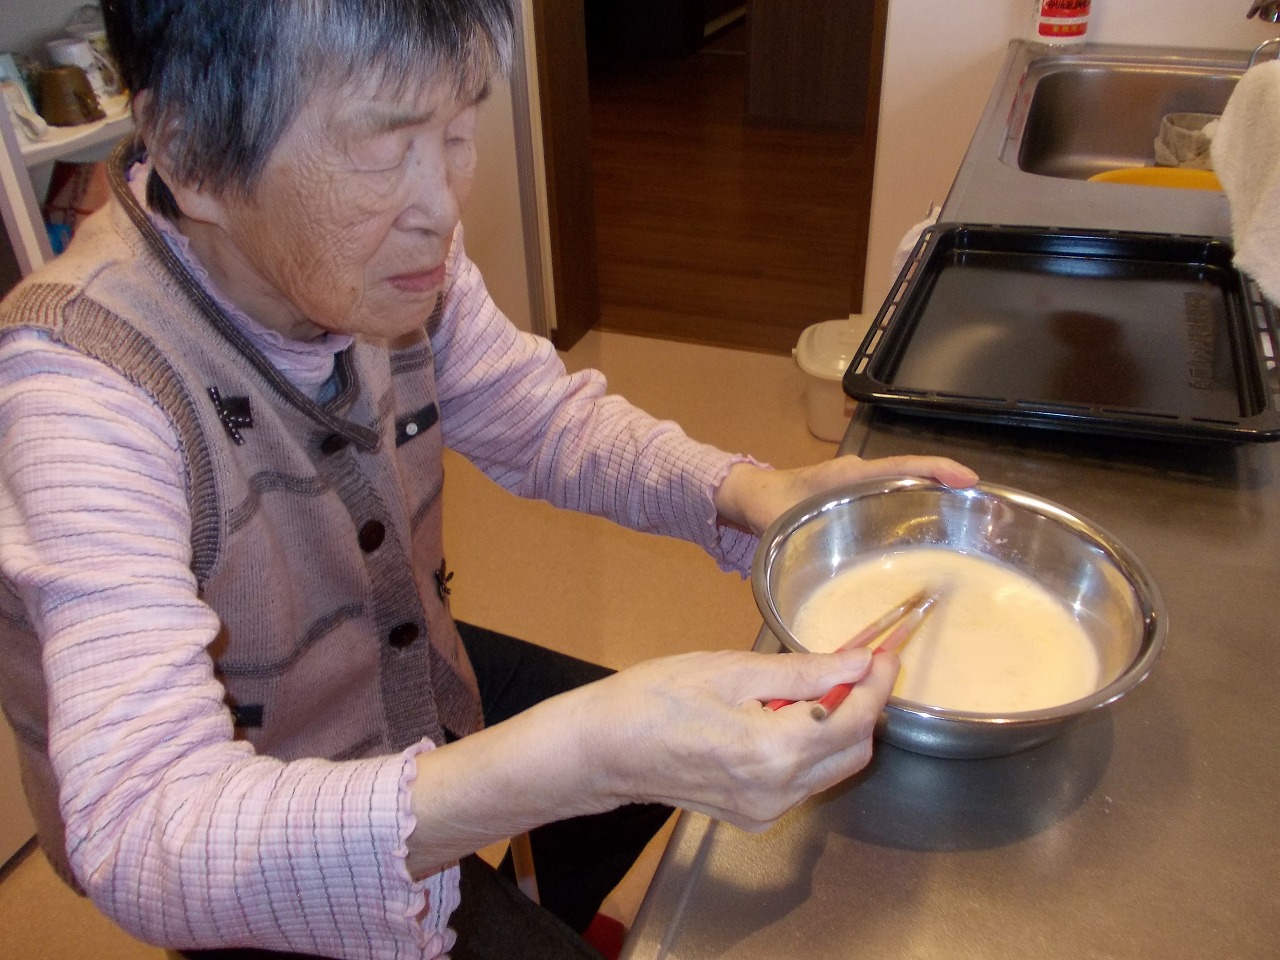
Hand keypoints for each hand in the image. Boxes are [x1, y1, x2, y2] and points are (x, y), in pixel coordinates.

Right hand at [581, 646, 897, 830]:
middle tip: (857, 662)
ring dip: (839, 725)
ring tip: (817, 682)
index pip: (854, 720)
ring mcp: (766, 811)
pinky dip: (811, 747)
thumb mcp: (729, 670)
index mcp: (773, 752)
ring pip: (832, 768)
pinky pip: (804, 781)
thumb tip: (859, 662)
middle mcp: (778, 792)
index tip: (884, 652)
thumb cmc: (652, 699)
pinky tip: (786, 714)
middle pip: (853, 751)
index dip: (877, 683)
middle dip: (864, 705)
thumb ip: (802, 671)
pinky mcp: (754, 816)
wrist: (600, 751)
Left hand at [713, 454, 977, 535]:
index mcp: (846, 476)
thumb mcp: (774, 519)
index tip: (969, 479)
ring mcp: (861, 492)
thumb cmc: (763, 502)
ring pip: (907, 492)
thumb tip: (798, 560)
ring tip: (970, 530)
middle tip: (984, 513)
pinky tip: (929, 546)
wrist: (748, 497)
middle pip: (914, 478)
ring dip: (937, 504)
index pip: (900, 466)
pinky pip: (894, 507)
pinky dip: (916, 518)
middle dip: (949, 489)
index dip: (936, 470)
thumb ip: (785, 537)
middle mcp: (860, 479)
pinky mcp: (858, 507)